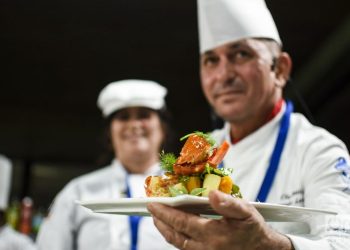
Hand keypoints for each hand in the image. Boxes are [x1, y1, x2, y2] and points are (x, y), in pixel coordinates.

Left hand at [147, 190, 292, 249]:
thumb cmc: (254, 230)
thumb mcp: (245, 213)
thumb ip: (228, 203)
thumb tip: (210, 194)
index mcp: (212, 235)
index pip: (181, 222)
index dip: (164, 212)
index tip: (152, 204)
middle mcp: (205, 248)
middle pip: (175, 235)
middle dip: (161, 223)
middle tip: (152, 211)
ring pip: (179, 244)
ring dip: (167, 231)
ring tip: (159, 220)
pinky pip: (187, 249)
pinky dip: (177, 238)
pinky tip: (176, 230)